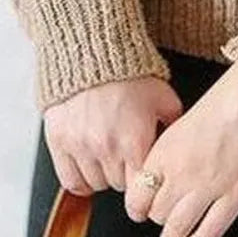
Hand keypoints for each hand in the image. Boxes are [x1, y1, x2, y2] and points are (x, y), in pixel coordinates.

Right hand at [42, 76, 183, 193]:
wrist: (91, 49)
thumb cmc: (128, 73)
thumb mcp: (164, 99)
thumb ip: (173, 128)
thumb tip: (179, 150)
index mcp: (135, 143)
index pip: (141, 187)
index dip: (144, 184)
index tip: (144, 179)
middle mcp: (107, 149)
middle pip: (118, 186)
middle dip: (124, 176)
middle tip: (125, 160)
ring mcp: (80, 147)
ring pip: (95, 184)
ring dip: (102, 176)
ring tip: (106, 158)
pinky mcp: (59, 142)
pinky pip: (70, 180)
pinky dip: (79, 180)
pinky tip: (87, 169)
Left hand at [125, 63, 237, 236]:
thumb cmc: (231, 99)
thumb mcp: (186, 121)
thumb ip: (173, 150)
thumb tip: (165, 172)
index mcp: (167, 151)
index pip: (138, 194)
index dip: (137, 208)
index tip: (140, 211)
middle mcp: (183, 172)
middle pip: (157, 214)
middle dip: (157, 222)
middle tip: (160, 224)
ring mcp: (210, 187)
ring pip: (178, 228)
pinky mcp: (236, 196)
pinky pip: (210, 232)